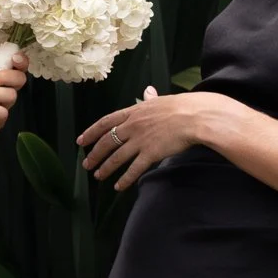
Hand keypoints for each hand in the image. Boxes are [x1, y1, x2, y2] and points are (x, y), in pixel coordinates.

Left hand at [78, 85, 213, 189]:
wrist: (196, 117)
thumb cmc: (182, 107)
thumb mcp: (161, 100)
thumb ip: (150, 99)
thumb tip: (147, 91)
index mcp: (133, 112)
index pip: (105, 122)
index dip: (91, 132)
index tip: (81, 141)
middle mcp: (132, 126)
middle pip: (106, 142)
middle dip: (94, 154)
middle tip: (86, 164)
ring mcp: (140, 140)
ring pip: (116, 157)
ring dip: (105, 168)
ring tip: (98, 176)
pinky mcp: (150, 153)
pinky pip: (133, 169)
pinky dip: (124, 179)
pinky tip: (118, 186)